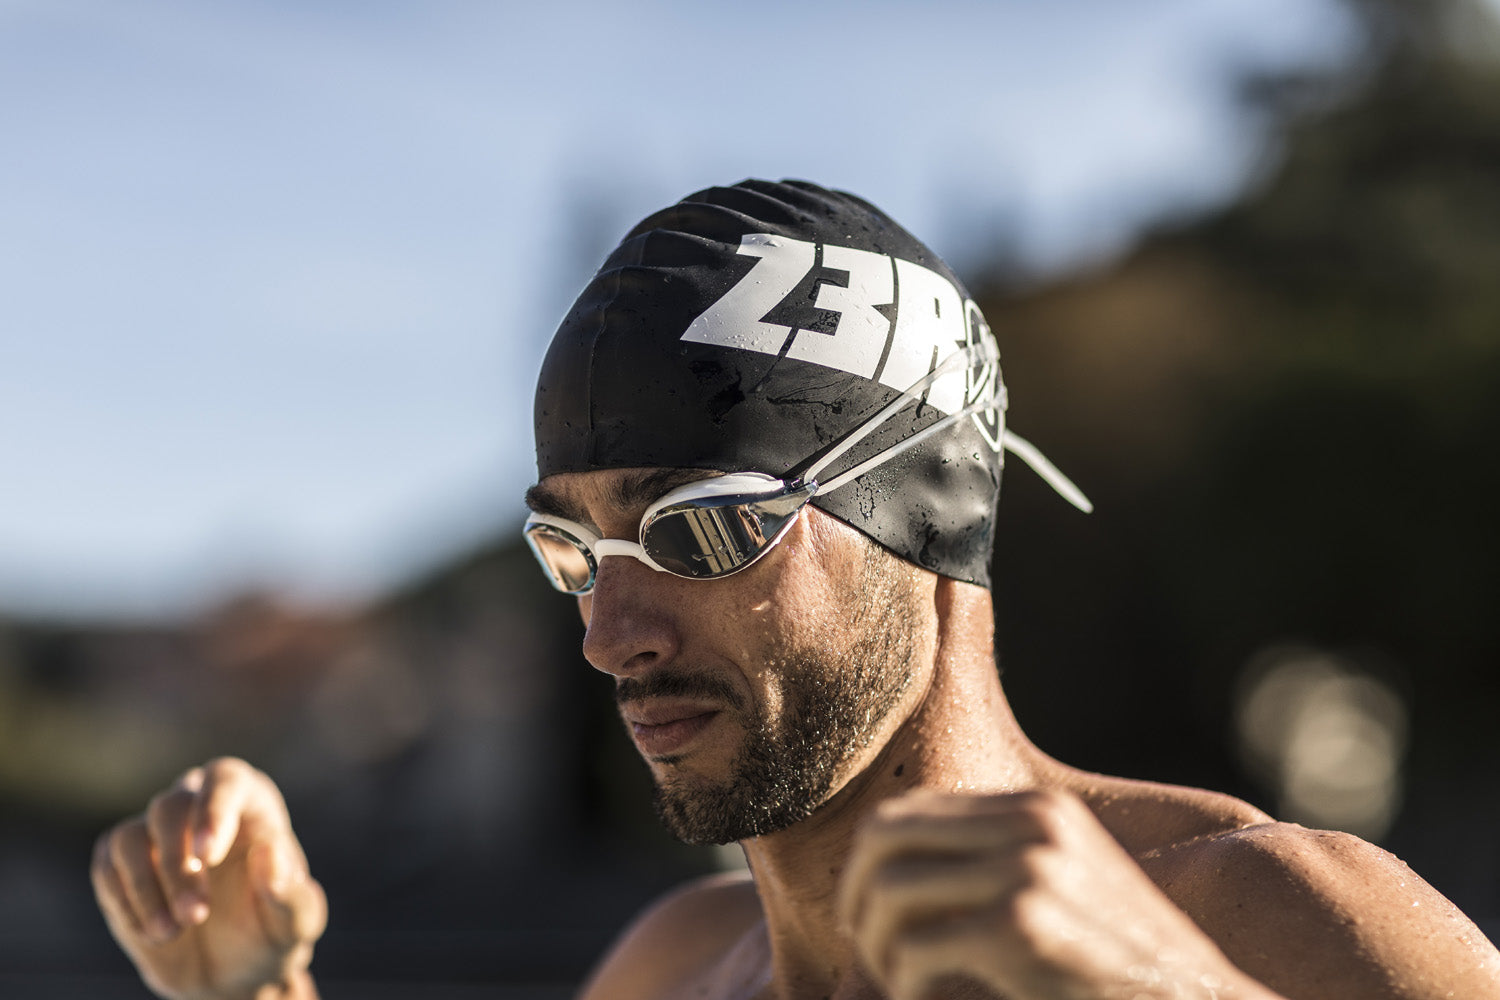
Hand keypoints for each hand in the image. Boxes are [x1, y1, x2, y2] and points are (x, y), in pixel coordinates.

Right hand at [91, 758, 326, 999]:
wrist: (231, 968)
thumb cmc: (270, 932)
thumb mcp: (295, 924)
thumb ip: (292, 893)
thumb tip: (271, 853)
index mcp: (251, 802)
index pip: (225, 778)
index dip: (213, 809)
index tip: (208, 855)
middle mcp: (199, 804)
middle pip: (171, 807)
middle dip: (178, 867)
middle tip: (195, 917)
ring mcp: (157, 831)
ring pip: (131, 836)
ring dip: (147, 888)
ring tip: (172, 932)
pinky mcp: (121, 862)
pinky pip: (108, 867)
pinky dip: (127, 903)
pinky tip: (154, 933)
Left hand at [839, 789, 1271, 999]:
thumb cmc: (1121, 966)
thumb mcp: (1067, 887)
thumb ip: (1001, 860)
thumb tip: (894, 866)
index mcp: (1038, 809)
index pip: (912, 809)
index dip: (871, 859)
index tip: (867, 910)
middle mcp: (1031, 825)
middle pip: (884, 834)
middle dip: (856, 891)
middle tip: (861, 942)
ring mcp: (1028, 871)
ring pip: (888, 888)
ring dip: (873, 942)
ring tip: (893, 977)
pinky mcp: (1022, 927)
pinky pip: (914, 948)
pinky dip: (900, 982)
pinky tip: (917, 999)